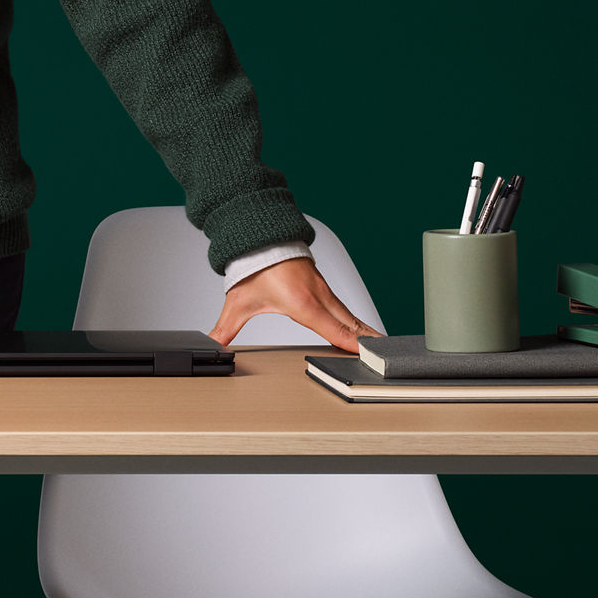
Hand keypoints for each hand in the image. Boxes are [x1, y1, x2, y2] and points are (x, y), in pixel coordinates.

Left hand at [208, 256, 382, 354]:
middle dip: (368, 343)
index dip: (352, 344)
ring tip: (385, 350)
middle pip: (349, 324)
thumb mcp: (238, 301)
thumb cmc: (253, 268)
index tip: (369, 356)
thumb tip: (210, 345)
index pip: (332, 329)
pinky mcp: (324, 288)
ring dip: (367, 333)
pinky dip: (359, 322)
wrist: (261, 237)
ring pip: (350, 316)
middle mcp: (318, 297)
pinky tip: (366, 332)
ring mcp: (324, 291)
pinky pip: (346, 309)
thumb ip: (225, 327)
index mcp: (301, 302)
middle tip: (387, 360)